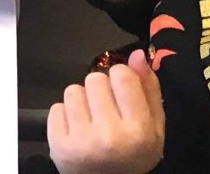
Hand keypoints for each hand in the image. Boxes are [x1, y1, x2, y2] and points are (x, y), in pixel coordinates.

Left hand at [48, 50, 164, 173]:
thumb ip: (149, 90)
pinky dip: (65, 116)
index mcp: (138, 131)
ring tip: (91, 121)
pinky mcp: (58, 146)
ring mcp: (81, 142)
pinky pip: (56, 107)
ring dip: (81, 102)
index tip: (122, 92)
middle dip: (100, 91)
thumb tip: (136, 55)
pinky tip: (77, 131)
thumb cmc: (133, 155)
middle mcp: (109, 136)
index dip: (121, 78)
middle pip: (94, 79)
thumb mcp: (154, 128)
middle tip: (106, 111)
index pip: (121, 75)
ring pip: (73, 90)